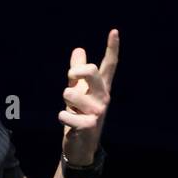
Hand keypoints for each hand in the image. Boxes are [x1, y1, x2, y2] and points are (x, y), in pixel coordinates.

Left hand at [59, 29, 119, 164]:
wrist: (81, 146)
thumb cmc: (80, 115)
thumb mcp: (78, 92)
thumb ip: (78, 72)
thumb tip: (79, 49)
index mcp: (101, 87)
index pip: (109, 65)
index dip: (112, 48)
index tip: (114, 31)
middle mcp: (103, 97)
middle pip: (92, 71)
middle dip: (77, 71)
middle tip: (71, 79)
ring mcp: (98, 111)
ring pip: (71, 93)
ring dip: (65, 103)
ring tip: (72, 111)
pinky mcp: (89, 126)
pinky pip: (65, 114)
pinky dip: (63, 117)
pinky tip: (69, 123)